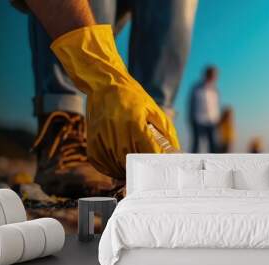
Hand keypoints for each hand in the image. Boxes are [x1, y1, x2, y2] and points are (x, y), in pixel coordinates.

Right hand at [51, 25, 179, 178]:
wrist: (105, 85)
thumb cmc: (134, 99)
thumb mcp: (154, 111)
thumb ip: (167, 133)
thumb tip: (177, 154)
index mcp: (134, 122)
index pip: (148, 152)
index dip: (157, 163)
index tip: (162, 169)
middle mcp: (116, 130)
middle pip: (131, 162)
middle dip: (142, 170)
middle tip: (150, 174)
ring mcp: (101, 136)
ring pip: (116, 165)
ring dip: (127, 172)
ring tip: (135, 171)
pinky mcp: (92, 140)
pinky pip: (101, 163)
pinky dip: (111, 170)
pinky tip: (119, 168)